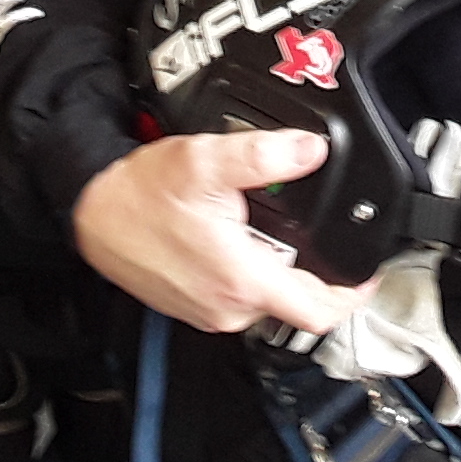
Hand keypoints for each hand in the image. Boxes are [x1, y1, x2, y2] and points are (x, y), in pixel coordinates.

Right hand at [73, 130, 375, 335]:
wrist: (91, 210)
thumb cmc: (139, 193)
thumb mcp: (205, 162)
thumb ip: (263, 155)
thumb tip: (310, 149)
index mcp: (242, 280)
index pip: (319, 312)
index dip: (353, 297)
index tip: (369, 277)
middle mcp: (228, 308)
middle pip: (297, 305)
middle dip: (317, 274)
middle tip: (322, 237)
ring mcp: (209, 311)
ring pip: (268, 300)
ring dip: (281, 271)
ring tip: (277, 230)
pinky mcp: (194, 306)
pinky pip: (239, 297)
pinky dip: (253, 272)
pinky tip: (243, 240)